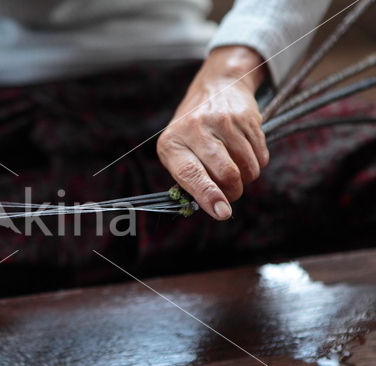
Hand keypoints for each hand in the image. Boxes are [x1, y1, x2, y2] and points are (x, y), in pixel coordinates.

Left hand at [157, 47, 268, 219]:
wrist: (217, 86)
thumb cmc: (193, 129)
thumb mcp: (179, 149)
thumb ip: (190, 178)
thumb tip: (214, 207)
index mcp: (173, 142)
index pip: (191, 174)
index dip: (208, 196)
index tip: (221, 212)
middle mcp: (196, 129)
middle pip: (226, 174)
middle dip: (233, 192)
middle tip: (231, 193)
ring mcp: (223, 121)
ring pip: (247, 168)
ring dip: (246, 178)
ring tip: (235, 167)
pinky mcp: (247, 118)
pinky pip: (261, 156)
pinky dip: (256, 163)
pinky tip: (244, 153)